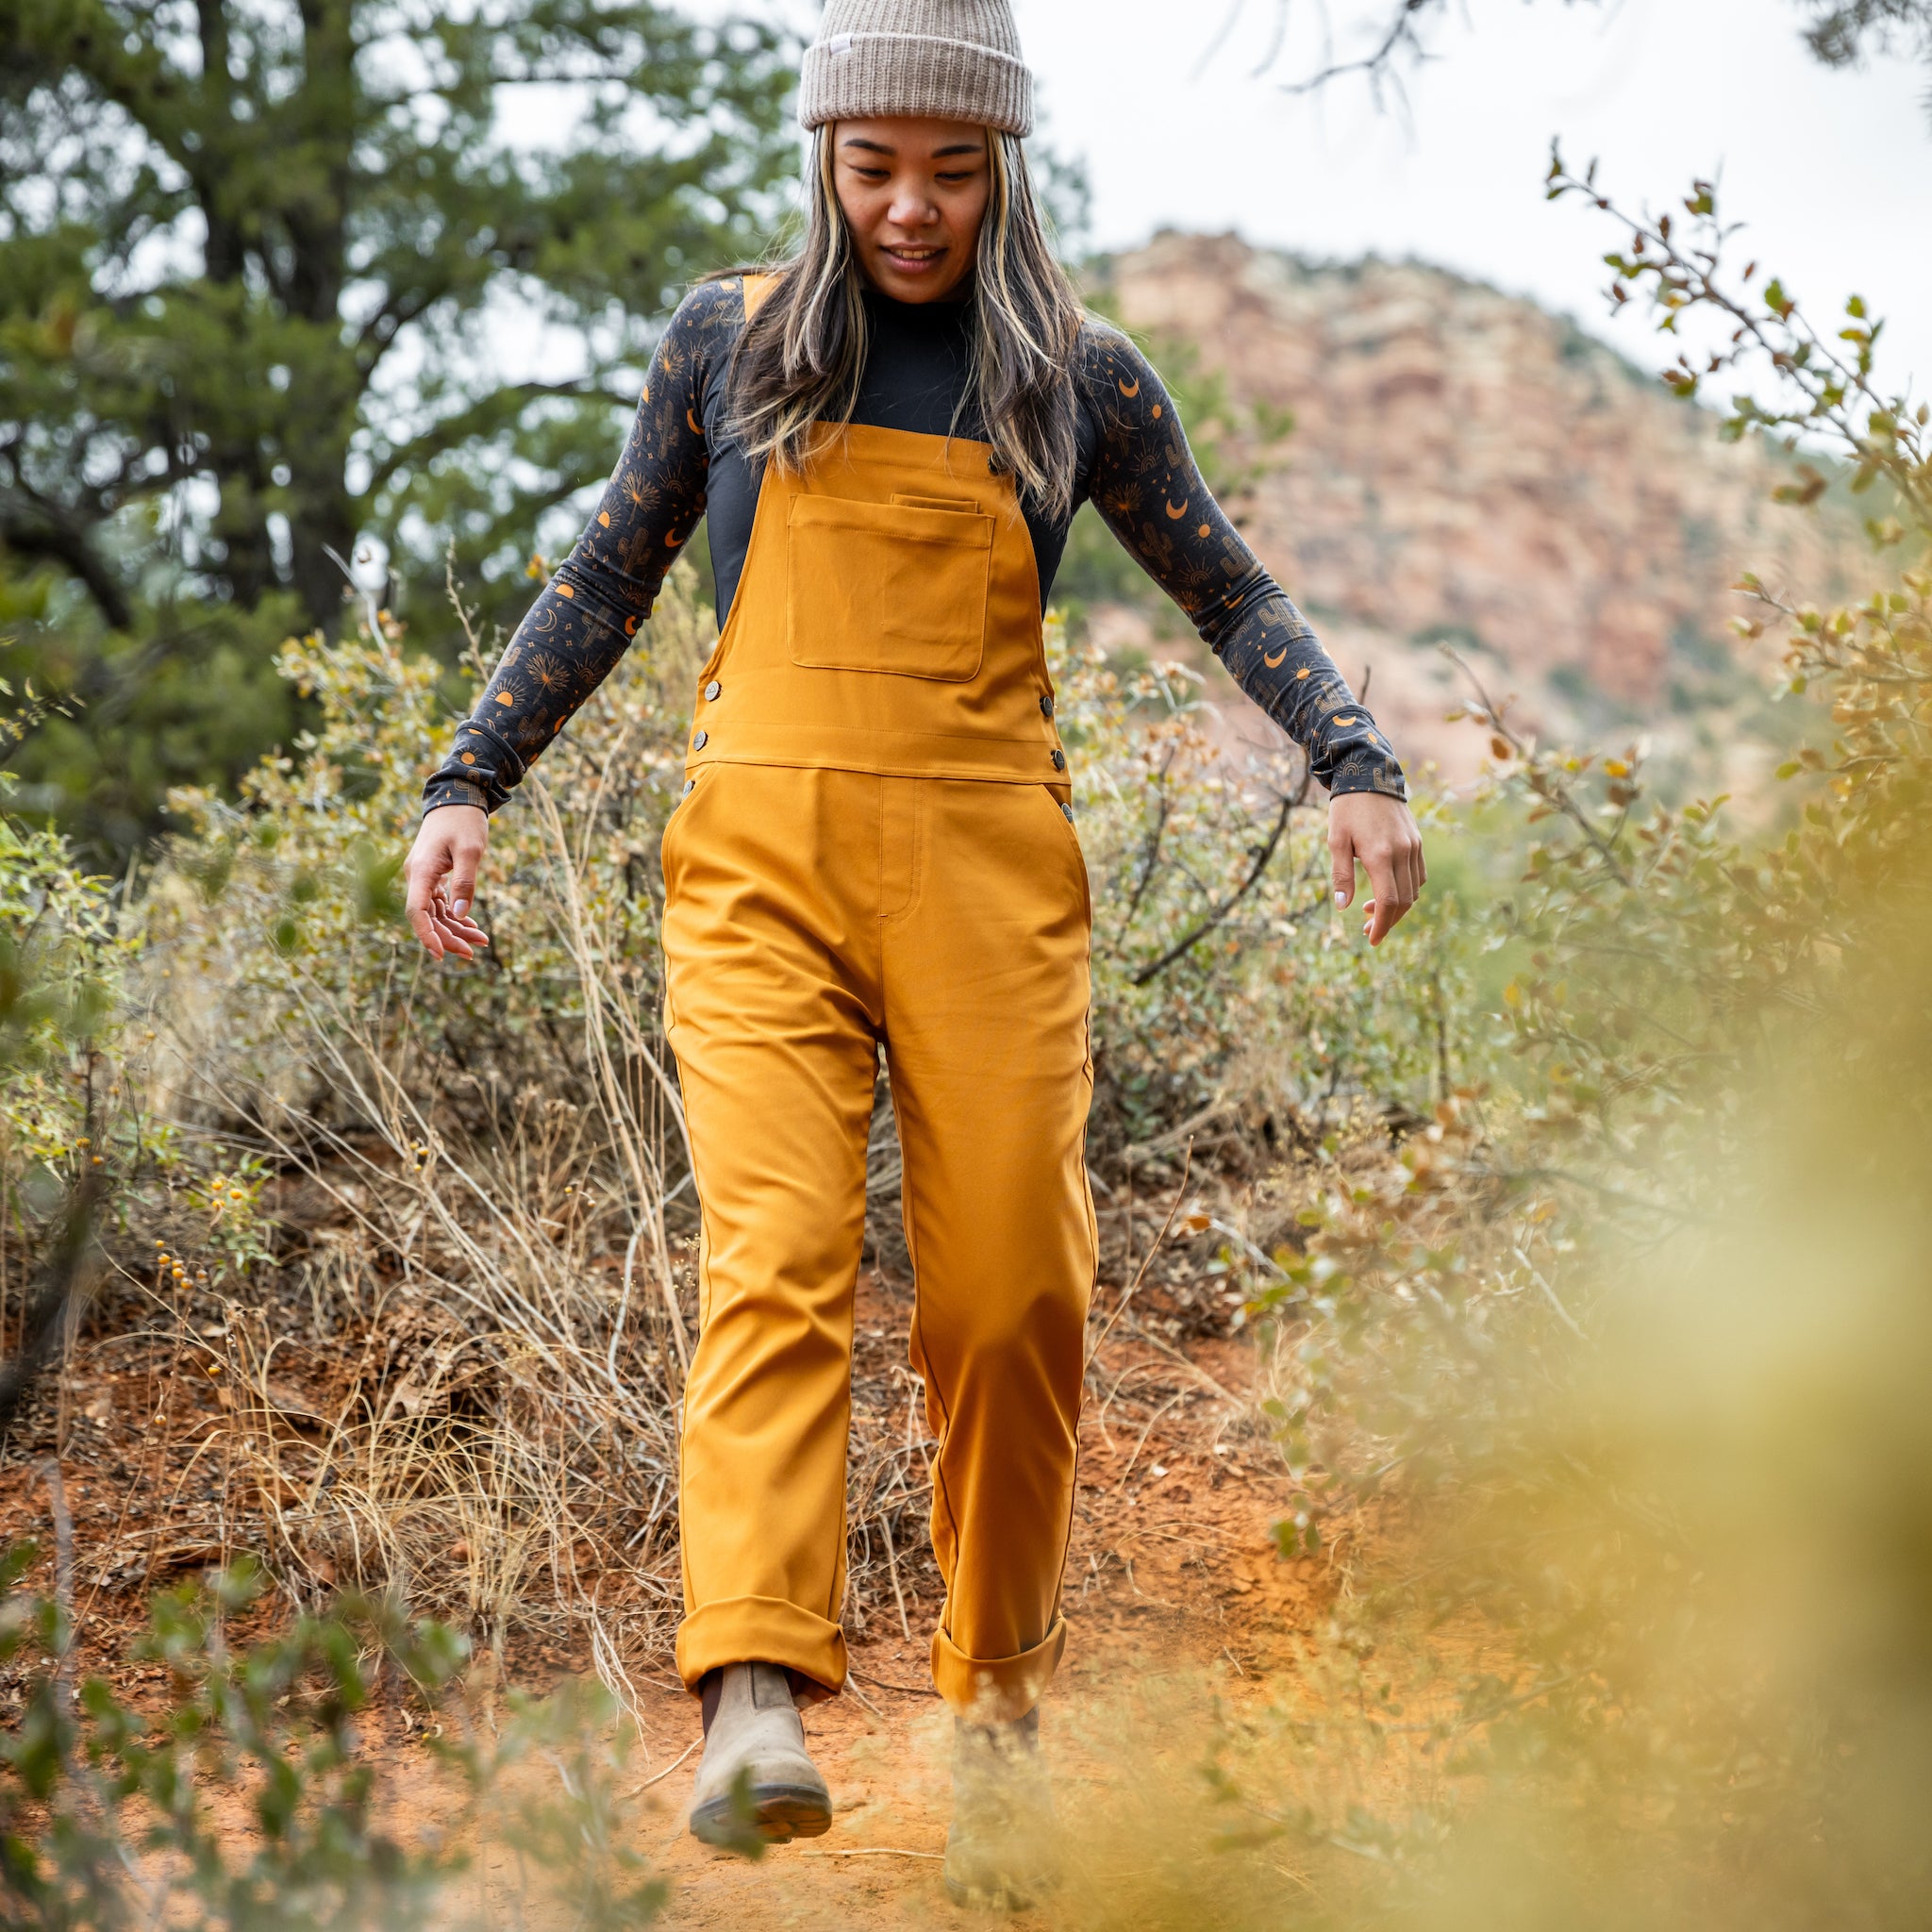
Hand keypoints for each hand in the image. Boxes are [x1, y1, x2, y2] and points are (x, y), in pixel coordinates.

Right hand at [404, 805, 491, 961]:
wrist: (457, 797)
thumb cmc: (464, 821)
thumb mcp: (471, 850)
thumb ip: (465, 882)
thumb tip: (460, 914)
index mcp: (421, 871)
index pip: (416, 912)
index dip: (427, 936)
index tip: (441, 954)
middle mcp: (417, 877)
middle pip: (427, 917)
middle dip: (449, 937)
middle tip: (474, 951)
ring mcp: (423, 877)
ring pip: (435, 912)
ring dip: (455, 928)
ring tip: (481, 941)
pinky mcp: (432, 876)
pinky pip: (440, 902)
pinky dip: (455, 915)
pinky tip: (471, 926)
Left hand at [1329, 792, 1426, 947]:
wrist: (1370, 775)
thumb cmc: (1347, 809)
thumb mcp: (1335, 840)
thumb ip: (1340, 874)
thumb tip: (1343, 907)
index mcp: (1380, 855)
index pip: (1388, 901)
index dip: (1383, 925)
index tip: (1372, 940)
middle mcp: (1402, 853)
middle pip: (1404, 901)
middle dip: (1388, 921)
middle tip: (1369, 931)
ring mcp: (1413, 847)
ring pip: (1414, 890)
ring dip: (1397, 908)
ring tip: (1372, 912)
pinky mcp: (1417, 842)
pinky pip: (1418, 875)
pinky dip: (1407, 891)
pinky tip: (1388, 891)